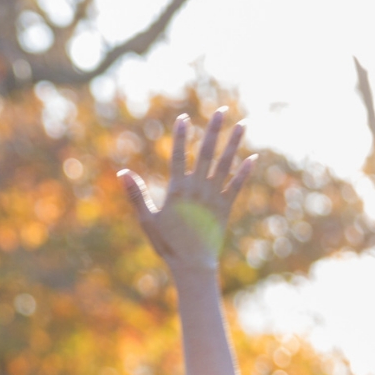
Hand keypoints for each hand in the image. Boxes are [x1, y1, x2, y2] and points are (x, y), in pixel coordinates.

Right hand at [118, 108, 255, 277]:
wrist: (192, 264)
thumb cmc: (167, 243)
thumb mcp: (147, 219)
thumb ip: (136, 194)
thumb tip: (122, 172)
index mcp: (178, 189)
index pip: (179, 155)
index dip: (182, 135)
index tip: (185, 117)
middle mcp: (198, 188)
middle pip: (208, 152)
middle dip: (215, 130)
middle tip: (222, 110)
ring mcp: (214, 197)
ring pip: (226, 164)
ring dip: (234, 143)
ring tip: (243, 124)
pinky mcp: (226, 208)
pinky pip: (237, 185)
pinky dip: (245, 172)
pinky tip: (253, 157)